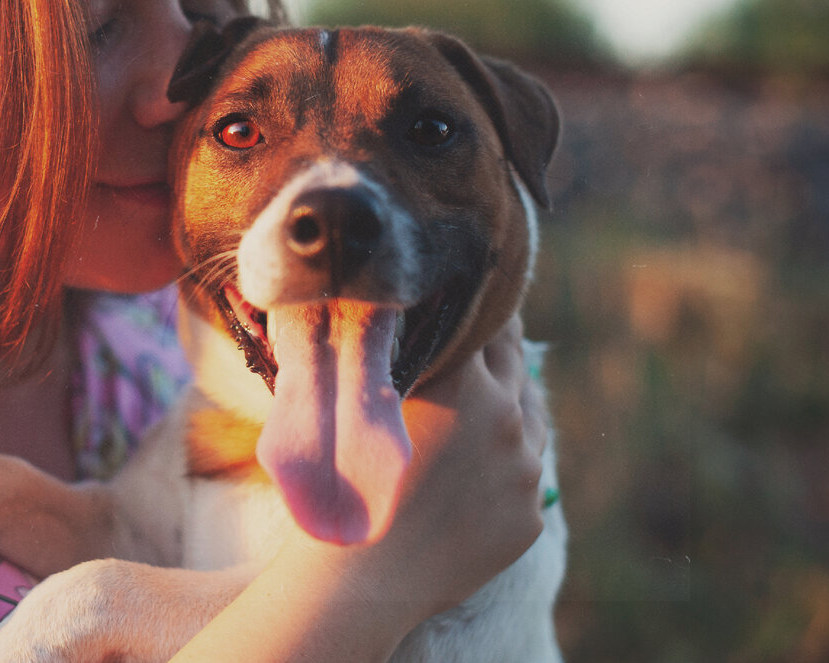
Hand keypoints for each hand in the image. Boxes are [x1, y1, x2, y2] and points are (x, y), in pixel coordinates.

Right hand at [169, 316, 551, 662]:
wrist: (359, 576)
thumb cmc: (343, 479)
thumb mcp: (370, 401)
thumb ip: (407, 356)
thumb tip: (418, 318)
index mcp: (466, 382)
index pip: (490, 321)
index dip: (477, 307)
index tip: (470, 297)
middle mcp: (505, 418)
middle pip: (514, 361)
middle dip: (496, 348)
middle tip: (479, 335)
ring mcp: (523, 470)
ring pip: (530, 414)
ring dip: (508, 403)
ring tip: (483, 402)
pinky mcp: (528, 515)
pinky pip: (523, 473)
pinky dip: (504, 464)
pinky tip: (474, 467)